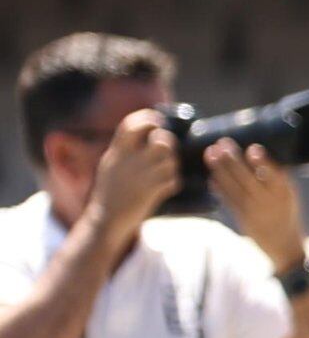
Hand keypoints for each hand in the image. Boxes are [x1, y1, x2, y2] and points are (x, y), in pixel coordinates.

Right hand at [86, 112, 179, 239]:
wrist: (105, 220)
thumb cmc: (110, 192)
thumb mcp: (111, 165)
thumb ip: (124, 149)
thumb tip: (142, 131)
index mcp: (116, 153)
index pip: (130, 125)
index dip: (147, 118)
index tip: (157, 119)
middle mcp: (128, 162)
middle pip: (160, 140)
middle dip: (168, 141)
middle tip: (166, 149)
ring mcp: (140, 177)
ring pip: (170, 160)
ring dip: (172, 164)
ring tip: (166, 170)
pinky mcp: (150, 193)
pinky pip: (173, 180)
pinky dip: (173, 182)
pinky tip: (166, 187)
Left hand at [204, 137, 308, 272]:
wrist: (286, 247)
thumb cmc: (288, 215)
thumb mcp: (291, 196)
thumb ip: (278, 179)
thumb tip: (258, 154)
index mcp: (285, 193)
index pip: (274, 175)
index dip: (262, 162)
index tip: (252, 148)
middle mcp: (270, 202)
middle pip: (248, 178)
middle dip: (233, 160)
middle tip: (222, 143)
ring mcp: (254, 211)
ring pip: (234, 187)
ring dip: (220, 169)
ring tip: (210, 153)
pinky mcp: (242, 219)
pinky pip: (228, 201)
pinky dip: (219, 188)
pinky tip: (212, 177)